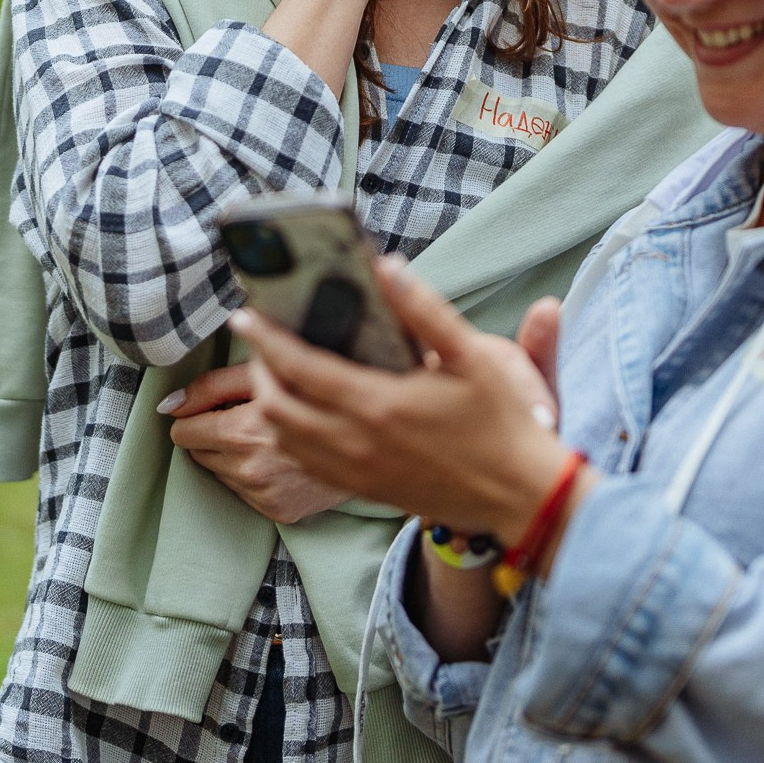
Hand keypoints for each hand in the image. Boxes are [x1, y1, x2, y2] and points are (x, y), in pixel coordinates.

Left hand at [162, 362, 354, 524]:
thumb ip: (210, 386)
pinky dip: (252, 476)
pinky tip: (278, 460)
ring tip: (267, 439)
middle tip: (247, 420)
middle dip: (215, 435)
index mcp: (243, 431)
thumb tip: (168, 405)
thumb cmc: (312, 392)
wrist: (367, 436)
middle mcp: (250, 469)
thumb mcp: (261, 375)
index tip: (218, 408)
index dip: (197, 417)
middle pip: (198, 454)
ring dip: (233, 456)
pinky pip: (242, 492)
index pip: (182, 433)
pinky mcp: (278, 512)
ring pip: (219, 473)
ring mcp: (264, 496)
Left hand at [238, 258, 574, 541]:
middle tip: (261, 340)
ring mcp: (356, 471)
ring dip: (269, 403)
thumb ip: (424, 310)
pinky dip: (288, 434)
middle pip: (275, 406)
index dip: (264, 339)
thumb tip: (387, 267)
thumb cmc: (500, 423)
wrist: (518, 495)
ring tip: (275, 372)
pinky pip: (304, 462)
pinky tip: (302, 413)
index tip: (245, 315)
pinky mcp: (363, 489)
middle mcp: (356, 442)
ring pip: (283, 438)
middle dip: (258, 370)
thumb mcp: (473, 356)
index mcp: (378, 404)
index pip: (297, 367)